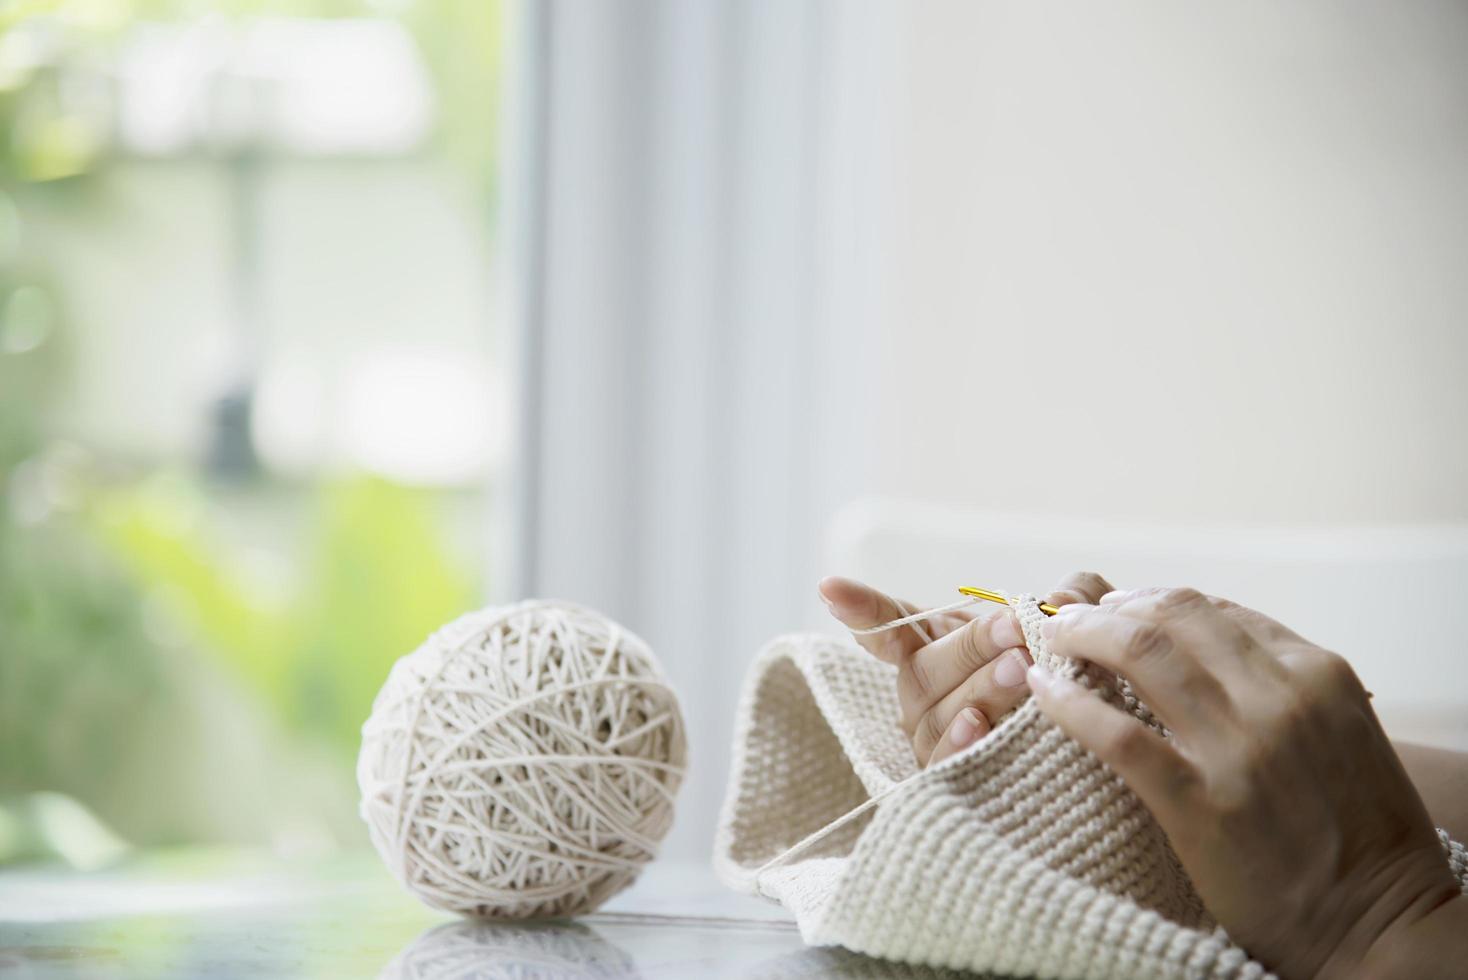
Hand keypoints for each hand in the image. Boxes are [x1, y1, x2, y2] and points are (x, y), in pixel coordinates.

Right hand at [819, 572, 1113, 766]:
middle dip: (970, 646)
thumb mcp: (1074, 630)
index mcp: (937, 650)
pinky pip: (946, 765)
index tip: (829, 587)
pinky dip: (961, 744)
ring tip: (1022, 669)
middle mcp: (925, 697)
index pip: (891, 626)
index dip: (862, 608)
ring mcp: (935, 740)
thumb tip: (1066, 595)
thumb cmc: (1073, 679)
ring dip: (979, 688)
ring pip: (939, 713)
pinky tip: (982, 726)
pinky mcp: (956, 783)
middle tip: (1015, 629)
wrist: (1096, 745)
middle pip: (924, 669)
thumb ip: (1072, 596)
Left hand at [1029, 587, 1464, 978]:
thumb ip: (1280, 682)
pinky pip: (1117, 733)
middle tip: (1073, 617)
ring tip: (1055, 639)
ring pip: (1140, 653)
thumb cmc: (1357, 829)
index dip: (1150, 600)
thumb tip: (1200, 642)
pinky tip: (1044, 690)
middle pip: (1170, 615)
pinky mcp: (1200, 802)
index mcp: (1316, 672)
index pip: (1212, 607)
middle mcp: (1279, 697)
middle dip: (1110, 607)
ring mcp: (1239, 747)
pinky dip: (1070, 703)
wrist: (1380, 921)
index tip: (1116, 606)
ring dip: (1084, 635)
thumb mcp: (1339, 728)